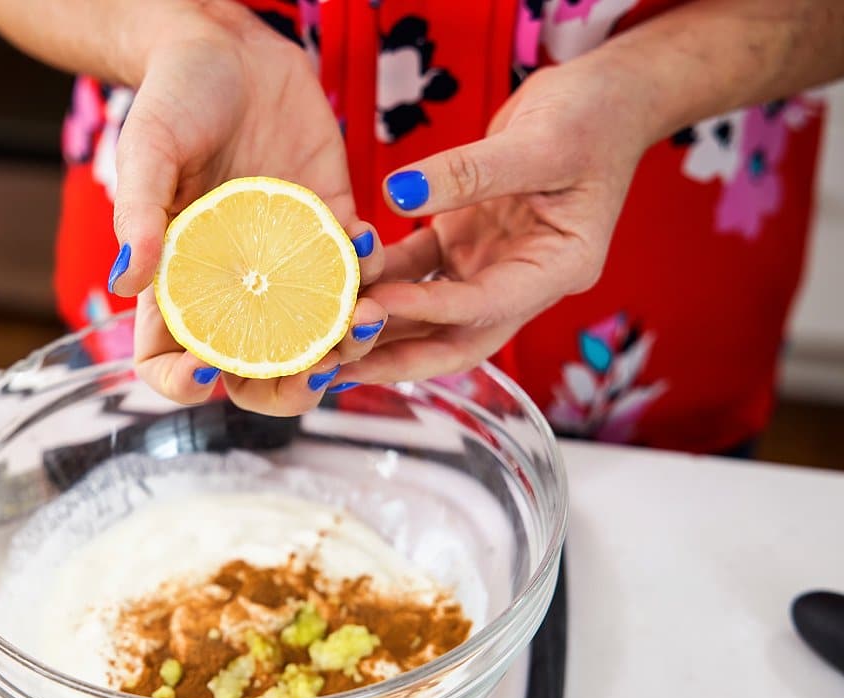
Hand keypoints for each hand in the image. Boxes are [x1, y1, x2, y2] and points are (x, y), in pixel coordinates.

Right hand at [109, 2, 385, 415]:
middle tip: (317, 370)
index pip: (167, 359)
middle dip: (289, 386)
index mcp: (178, 279)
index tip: (210, 370)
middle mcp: (235, 284)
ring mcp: (286, 262)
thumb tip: (125, 281)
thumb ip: (139, 213)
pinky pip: (358, 270)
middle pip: (256, 367)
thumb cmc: (175, 95)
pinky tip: (371, 244)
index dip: (182, 382)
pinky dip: (373, 271)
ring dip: (347, 340)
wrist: (233, 47)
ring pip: (318, 332)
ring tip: (368, 319)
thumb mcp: (147, 148)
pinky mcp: (330, 226)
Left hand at [338, 62, 651, 384]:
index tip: (378, 305)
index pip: (487, 304)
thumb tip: (398, 193)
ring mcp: (490, 265)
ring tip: (325, 338)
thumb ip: (469, 171)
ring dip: (380, 325)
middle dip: (398, 356)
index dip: (431, 309)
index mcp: (558, 268)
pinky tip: (336, 282)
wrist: (608, 95)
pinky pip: (413, 268)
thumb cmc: (593, 115)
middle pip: (455, 337)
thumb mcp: (538, 140)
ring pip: (427, 312)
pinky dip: (378, 276)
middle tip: (339, 366)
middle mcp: (522, 280)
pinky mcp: (464, 242)